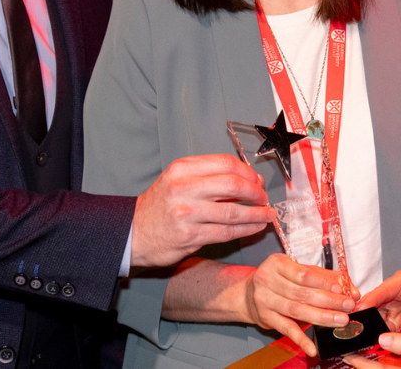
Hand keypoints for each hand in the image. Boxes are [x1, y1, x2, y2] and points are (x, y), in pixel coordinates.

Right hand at [130, 154, 275, 267]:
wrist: (133, 232)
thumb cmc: (160, 206)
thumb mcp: (178, 179)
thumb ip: (209, 176)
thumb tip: (249, 179)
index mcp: (182, 168)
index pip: (226, 163)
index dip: (248, 172)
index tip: (258, 181)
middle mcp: (183, 188)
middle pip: (233, 185)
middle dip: (256, 192)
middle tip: (264, 198)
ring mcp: (186, 213)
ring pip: (233, 212)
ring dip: (257, 214)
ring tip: (267, 215)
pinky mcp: (189, 236)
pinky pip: (226, 232)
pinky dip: (246, 229)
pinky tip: (255, 227)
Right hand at [243, 253, 354, 356]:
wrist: (248, 295)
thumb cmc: (279, 280)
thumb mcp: (298, 270)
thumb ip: (324, 277)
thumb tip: (351, 289)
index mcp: (277, 263)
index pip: (304, 274)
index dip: (324, 283)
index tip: (342, 290)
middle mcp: (268, 280)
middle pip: (303, 293)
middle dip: (329, 301)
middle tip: (348, 306)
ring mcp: (265, 300)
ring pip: (297, 310)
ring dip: (321, 317)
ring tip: (340, 320)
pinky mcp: (266, 318)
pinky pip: (286, 329)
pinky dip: (301, 339)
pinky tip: (312, 347)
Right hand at [355, 270, 400, 334]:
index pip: (383, 290)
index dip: (371, 299)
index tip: (360, 309)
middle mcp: (394, 295)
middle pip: (375, 305)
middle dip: (366, 315)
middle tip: (357, 326)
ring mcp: (394, 309)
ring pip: (377, 319)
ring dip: (372, 328)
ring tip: (364, 337)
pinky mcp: (395, 323)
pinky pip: (385, 330)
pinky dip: (381, 336)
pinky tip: (375, 342)